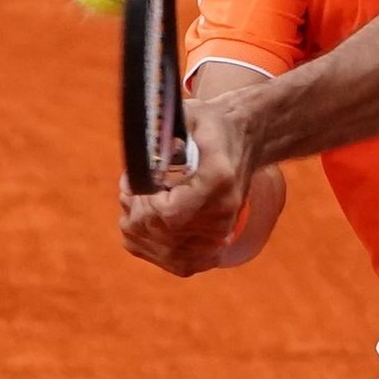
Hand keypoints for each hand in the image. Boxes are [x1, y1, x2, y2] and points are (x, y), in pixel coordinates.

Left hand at [117, 98, 269, 276]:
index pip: (169, 214)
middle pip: (162, 234)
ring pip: (163, 251)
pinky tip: (151, 221)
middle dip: (136, 212)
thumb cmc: (211, 125)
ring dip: (141, 229)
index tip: (134, 182)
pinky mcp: (215, 248)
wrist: (246, 138)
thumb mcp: (186, 115)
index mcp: (218, 178)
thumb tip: (133, 165)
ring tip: (141, 200)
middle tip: (132, 187)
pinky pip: (174, 262)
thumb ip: (159, 134)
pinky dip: (153, 245)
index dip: (143, 204)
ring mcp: (221, 234)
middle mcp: (223, 212)